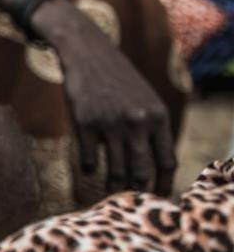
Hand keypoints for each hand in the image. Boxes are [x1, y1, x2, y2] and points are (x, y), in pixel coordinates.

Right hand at [33, 0, 175, 194]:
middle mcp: (137, 121)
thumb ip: (153, 129)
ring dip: (113, 185)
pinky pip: (89, 159)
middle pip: (142, 170)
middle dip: (138, 189)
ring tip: (110, 191)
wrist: (88, 53)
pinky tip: (89, 167)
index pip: (167, 161)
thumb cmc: (117, 79)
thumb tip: (156, 167)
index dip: (164, 184)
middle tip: (132, 197)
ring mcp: (110, 123)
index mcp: (157, 116)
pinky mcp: (84, 123)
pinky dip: (89, 168)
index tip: (158, 196)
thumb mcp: (145, 99)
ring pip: (116, 169)